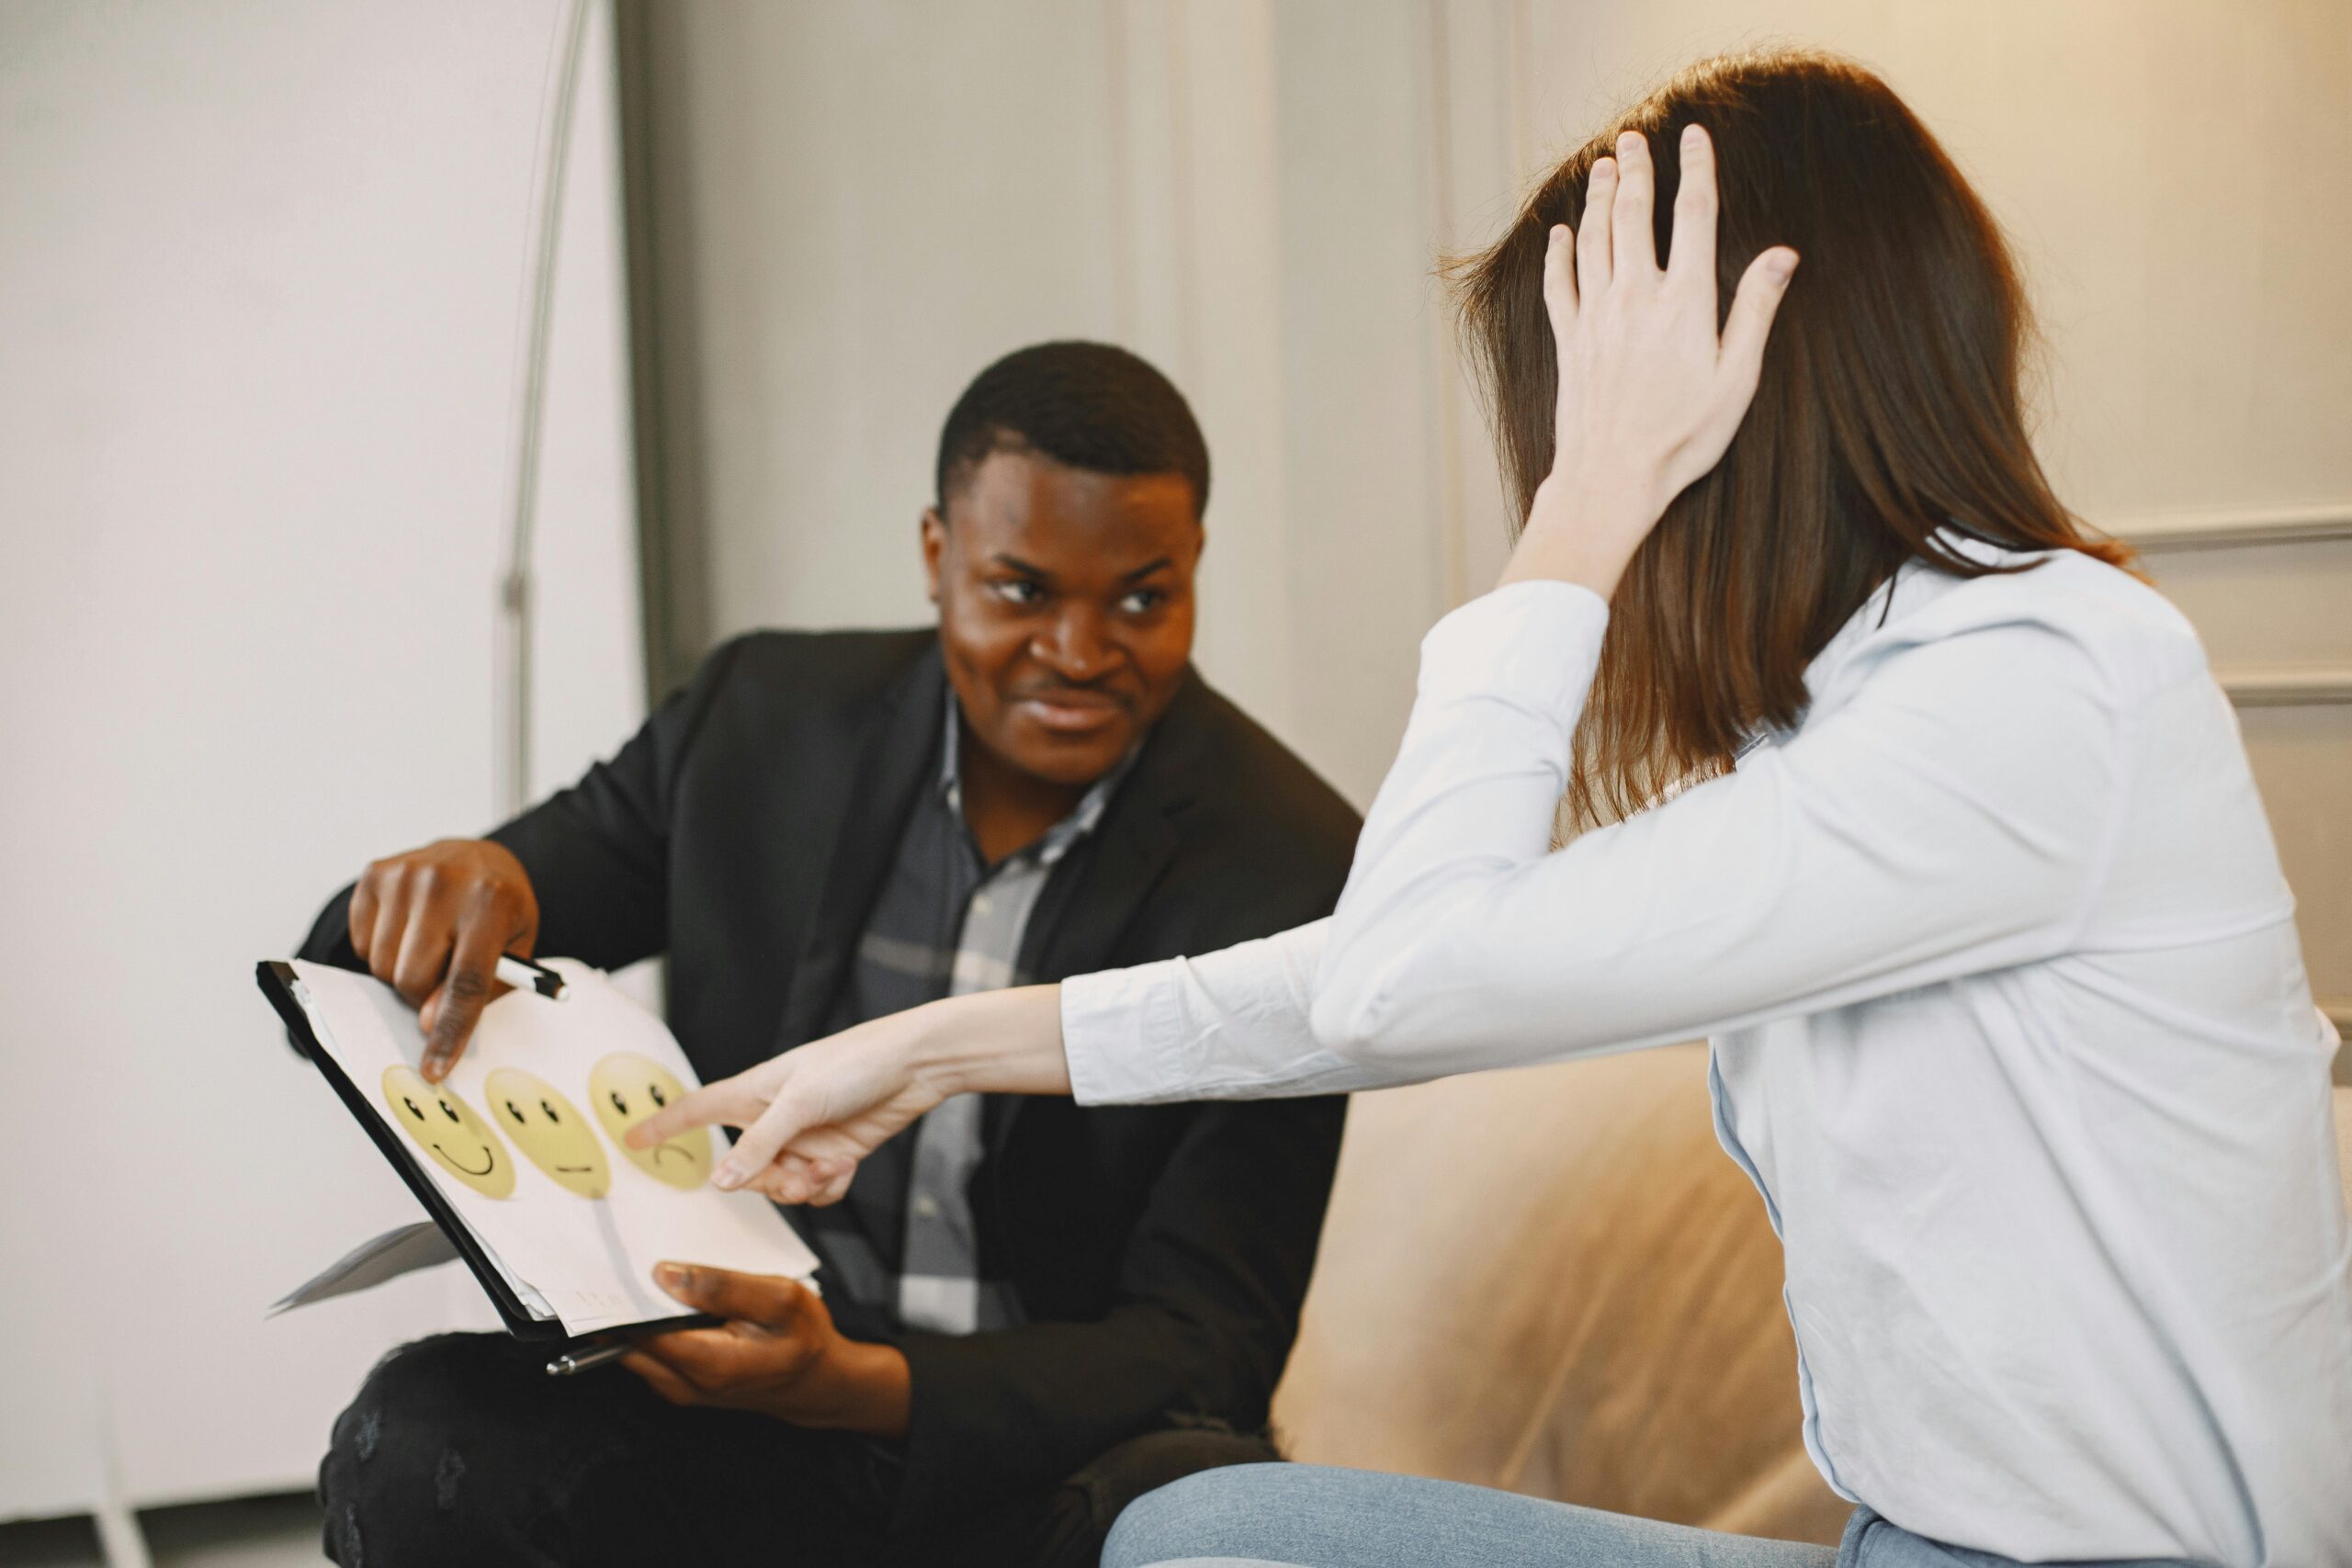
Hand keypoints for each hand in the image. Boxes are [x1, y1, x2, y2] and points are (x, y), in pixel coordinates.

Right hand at [347, 838, 538, 1078]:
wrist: (478, 857)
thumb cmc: (500, 911)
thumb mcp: (515, 948)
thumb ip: (482, 991)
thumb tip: (424, 1023)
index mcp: (491, 902)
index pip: (467, 982)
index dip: (450, 1032)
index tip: (435, 1069)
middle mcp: (445, 883)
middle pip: (413, 980)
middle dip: (423, 997)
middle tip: (442, 977)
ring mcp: (405, 875)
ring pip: (383, 967)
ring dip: (403, 974)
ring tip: (431, 946)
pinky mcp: (375, 874)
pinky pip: (362, 945)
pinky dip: (382, 950)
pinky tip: (410, 928)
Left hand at [621, 1263, 909, 1436]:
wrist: (816, 1382)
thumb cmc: (805, 1339)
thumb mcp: (780, 1299)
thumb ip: (724, 1286)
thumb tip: (666, 1274)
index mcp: (708, 1363)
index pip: (639, 1331)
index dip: (624, 1297)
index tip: (617, 1265)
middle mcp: (682, 1383)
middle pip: (627, 1342)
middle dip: (624, 1303)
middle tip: (628, 1263)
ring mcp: (676, 1388)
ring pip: (632, 1348)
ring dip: (635, 1314)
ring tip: (650, 1277)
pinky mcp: (677, 1383)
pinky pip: (646, 1352)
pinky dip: (649, 1326)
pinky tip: (670, 1300)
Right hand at [630, 984, 1071, 1204]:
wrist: (916, 1065)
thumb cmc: (856, 1063)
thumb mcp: (800, 1103)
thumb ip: (759, 1145)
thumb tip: (722, 1182)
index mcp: (754, 1092)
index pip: (696, 1110)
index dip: (663, 1124)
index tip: (631, 1139)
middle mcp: (774, 1117)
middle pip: (745, 1171)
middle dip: (771, 1181)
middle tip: (799, 1172)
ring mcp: (804, 1137)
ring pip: (782, 1185)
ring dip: (806, 1184)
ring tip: (831, 1162)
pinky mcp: (833, 1152)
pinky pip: (817, 1189)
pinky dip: (830, 1183)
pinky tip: (847, 1162)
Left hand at [1501, 124, 1798, 596]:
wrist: (1612, 478)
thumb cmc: (1683, 438)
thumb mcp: (1736, 379)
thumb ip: (1756, 311)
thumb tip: (1783, 254)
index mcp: (1684, 301)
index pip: (1693, 215)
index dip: (1695, 168)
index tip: (1693, 136)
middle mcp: (1635, 297)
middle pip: (1633, 215)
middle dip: (1635, 169)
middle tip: (1632, 136)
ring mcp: (1596, 317)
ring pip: (1593, 240)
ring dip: (1597, 198)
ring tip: (1602, 167)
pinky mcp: (1569, 341)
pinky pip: (1559, 284)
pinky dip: (1558, 254)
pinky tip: (1558, 234)